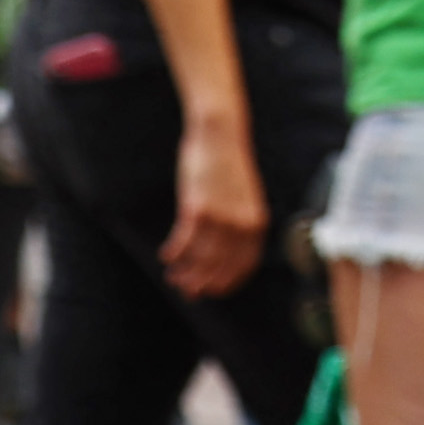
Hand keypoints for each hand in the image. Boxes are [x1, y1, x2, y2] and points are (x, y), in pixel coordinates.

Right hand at [159, 110, 269, 299]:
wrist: (221, 133)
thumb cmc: (230, 164)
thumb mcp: (245, 197)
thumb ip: (241, 223)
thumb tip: (227, 249)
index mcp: (257, 223)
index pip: (245, 266)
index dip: (227, 283)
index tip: (213, 291)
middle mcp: (242, 225)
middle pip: (220, 268)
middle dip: (202, 284)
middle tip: (187, 292)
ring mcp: (220, 218)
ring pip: (200, 259)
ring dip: (184, 272)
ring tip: (173, 276)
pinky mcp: (197, 208)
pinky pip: (183, 241)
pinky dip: (174, 252)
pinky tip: (166, 256)